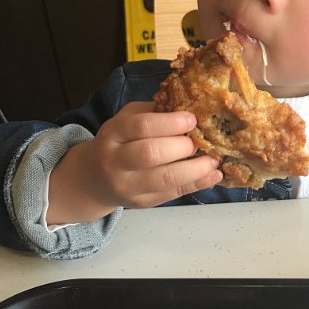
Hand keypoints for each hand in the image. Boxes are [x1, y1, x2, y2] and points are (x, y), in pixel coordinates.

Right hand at [47, 102, 221, 223]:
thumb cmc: (118, 142)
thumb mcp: (126, 120)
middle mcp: (116, 161)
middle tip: (200, 141)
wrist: (94, 180)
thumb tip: (189, 105)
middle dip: (182, 146)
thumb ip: (152, 113)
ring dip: (195, 169)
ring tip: (213, 159)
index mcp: (113, 134)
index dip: (170, 122)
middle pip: (152, 153)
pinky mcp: (142, 202)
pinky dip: (197, 184)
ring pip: (165, 179)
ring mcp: (128, 186)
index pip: (141, 126)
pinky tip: (213, 175)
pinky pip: (173, 194)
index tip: (192, 119)